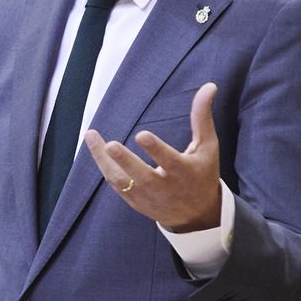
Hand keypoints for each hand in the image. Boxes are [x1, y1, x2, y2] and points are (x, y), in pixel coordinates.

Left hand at [84, 82, 221, 231]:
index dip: (156, 149)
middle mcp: (164, 188)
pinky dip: (105, 167)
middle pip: (141, 176)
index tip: (142, 135)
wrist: (197, 215)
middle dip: (125, 161)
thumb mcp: (207, 146)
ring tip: (91, 136)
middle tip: (110, 145)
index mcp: (184, 172)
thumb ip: (202, 117)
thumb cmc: (202, 173)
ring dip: (104, 160)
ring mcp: (147, 197)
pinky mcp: (134, 202)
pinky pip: (116, 185)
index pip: (169, 161)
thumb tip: (209, 85)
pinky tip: (95, 148)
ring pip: (121, 181)